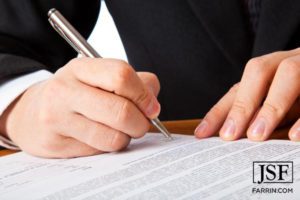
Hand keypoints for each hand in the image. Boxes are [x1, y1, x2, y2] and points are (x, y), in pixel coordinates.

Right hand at [0, 58, 159, 157]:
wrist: (32, 113)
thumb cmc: (75, 94)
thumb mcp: (98, 78)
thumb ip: (133, 82)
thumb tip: (153, 102)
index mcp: (80, 68)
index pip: (121, 76)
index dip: (144, 94)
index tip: (152, 108)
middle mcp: (65, 90)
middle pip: (121, 111)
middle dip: (141, 123)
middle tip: (140, 124)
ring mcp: (57, 118)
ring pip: (113, 137)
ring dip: (125, 137)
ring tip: (118, 130)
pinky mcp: (56, 144)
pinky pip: (99, 151)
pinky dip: (108, 146)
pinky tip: (99, 137)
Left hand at [195, 48, 299, 140]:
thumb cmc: (299, 93)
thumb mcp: (277, 103)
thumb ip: (256, 113)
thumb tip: (228, 135)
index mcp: (269, 69)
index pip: (238, 88)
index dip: (219, 111)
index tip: (202, 134)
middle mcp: (288, 61)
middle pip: (260, 71)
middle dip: (243, 104)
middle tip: (230, 136)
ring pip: (291, 74)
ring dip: (272, 106)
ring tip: (257, 136)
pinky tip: (296, 136)